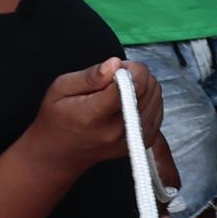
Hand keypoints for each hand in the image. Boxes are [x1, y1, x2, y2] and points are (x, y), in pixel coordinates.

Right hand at [23, 58, 164, 178]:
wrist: (61, 153)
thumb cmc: (57, 117)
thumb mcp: (60, 89)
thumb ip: (90, 76)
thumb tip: (116, 64)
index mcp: (95, 115)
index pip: (131, 84)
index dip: (128, 68)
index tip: (115, 69)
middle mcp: (119, 129)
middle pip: (148, 86)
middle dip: (135, 74)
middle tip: (115, 79)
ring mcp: (134, 137)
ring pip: (157, 95)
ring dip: (143, 86)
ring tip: (119, 91)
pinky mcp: (144, 140)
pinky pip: (159, 108)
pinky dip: (148, 99)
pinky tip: (128, 103)